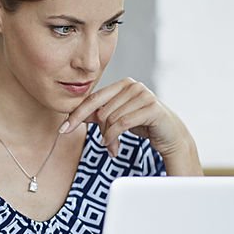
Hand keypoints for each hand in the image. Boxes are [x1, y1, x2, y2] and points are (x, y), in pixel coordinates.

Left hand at [64, 77, 193, 159]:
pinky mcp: (152, 107)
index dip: (76, 115)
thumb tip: (73, 116)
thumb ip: (98, 115)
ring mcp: (143, 94)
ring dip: (108, 138)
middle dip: (100, 132)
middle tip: (104, 145)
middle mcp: (132, 85)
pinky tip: (114, 148)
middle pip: (102, 111)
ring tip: (112, 148)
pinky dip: (114, 137)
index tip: (63, 129)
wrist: (170, 134)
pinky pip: (123, 123)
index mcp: (121, 84)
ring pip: (111, 118)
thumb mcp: (117, 118)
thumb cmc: (143, 124)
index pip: (92, 99)